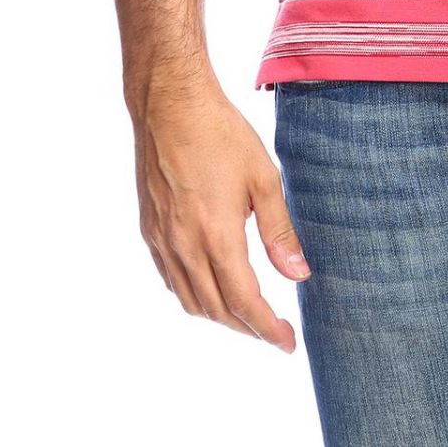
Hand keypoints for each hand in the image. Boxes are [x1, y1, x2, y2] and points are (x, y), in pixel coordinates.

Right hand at [133, 85, 309, 350]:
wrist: (169, 106)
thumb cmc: (221, 134)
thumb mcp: (263, 177)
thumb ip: (279, 230)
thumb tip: (298, 274)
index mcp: (217, 235)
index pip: (245, 302)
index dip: (268, 329)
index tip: (288, 342)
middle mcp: (184, 246)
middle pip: (217, 310)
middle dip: (247, 328)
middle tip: (274, 331)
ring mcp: (161, 241)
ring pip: (190, 300)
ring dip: (220, 315)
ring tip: (247, 314)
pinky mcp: (149, 230)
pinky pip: (171, 280)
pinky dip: (194, 295)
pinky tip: (210, 286)